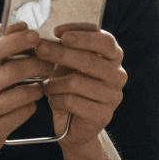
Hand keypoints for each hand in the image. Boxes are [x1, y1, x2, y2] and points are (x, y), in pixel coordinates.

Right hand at [0, 23, 49, 159]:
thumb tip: (11, 25)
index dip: (15, 41)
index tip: (35, 35)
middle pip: (12, 71)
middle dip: (37, 63)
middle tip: (50, 61)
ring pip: (22, 94)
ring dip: (37, 87)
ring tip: (40, 84)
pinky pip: (23, 113)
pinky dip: (31, 105)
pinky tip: (29, 103)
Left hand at [34, 24, 127, 146]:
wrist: (73, 127)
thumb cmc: (69, 90)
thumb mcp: (66, 65)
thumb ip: (62, 51)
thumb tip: (42, 41)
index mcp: (113, 58)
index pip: (105, 40)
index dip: (82, 34)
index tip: (58, 32)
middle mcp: (118, 75)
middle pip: (90, 59)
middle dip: (61, 53)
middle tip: (40, 49)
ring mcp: (113, 96)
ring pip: (76, 82)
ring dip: (54, 83)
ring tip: (47, 86)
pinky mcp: (102, 115)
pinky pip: (71, 101)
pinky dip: (56, 100)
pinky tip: (55, 102)